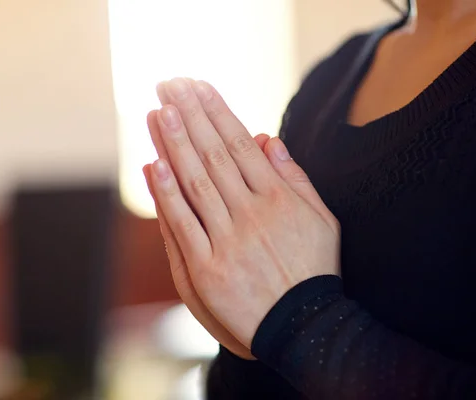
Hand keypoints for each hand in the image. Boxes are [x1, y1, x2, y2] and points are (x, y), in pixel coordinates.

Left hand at [147, 78, 339, 347]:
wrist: (306, 326)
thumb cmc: (314, 270)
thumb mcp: (321, 219)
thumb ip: (296, 178)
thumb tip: (269, 139)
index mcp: (279, 198)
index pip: (241, 144)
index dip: (216, 112)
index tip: (198, 87)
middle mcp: (252, 213)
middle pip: (214, 155)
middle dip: (190, 116)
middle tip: (169, 85)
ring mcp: (227, 241)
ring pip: (195, 182)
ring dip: (174, 144)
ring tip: (158, 111)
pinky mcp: (208, 269)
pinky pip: (183, 225)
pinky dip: (166, 194)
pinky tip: (154, 164)